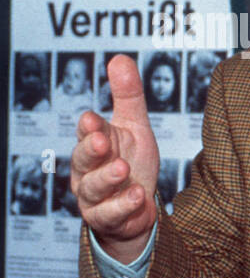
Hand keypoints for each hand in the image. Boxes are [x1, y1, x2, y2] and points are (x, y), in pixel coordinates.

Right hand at [70, 54, 159, 261]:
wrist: (137, 207)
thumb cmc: (132, 162)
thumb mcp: (134, 126)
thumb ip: (127, 95)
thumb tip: (119, 58)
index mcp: (94, 144)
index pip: (88, 132)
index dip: (89, 127)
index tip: (92, 118)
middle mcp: (88, 170)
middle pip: (83, 159)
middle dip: (91, 150)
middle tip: (102, 141)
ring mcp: (94, 196)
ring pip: (93, 188)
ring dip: (108, 178)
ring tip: (125, 169)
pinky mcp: (106, 219)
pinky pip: (109, 215)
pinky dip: (123, 206)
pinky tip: (138, 196)